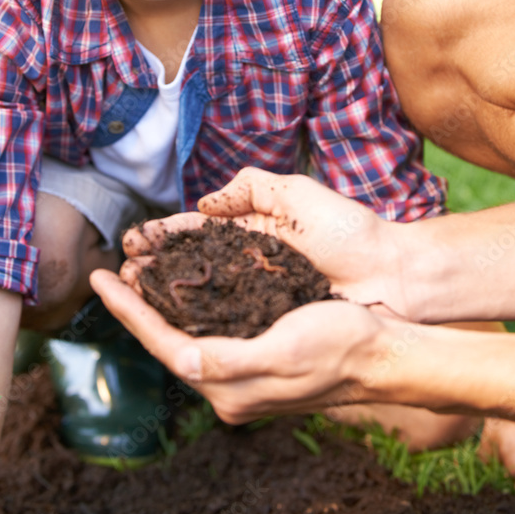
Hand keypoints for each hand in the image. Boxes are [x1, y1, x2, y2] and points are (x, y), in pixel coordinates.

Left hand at [90, 267, 387, 422]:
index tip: (101, 279)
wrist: (383, 353)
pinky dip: (191, 310)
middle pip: (168, 343)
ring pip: (187, 337)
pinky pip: (211, 333)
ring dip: (160, 307)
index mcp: (230, 388)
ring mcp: (244, 375)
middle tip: (112, 273)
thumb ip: (229, 361)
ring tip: (139, 275)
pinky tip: (186, 289)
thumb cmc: (338, 345)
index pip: (163, 346)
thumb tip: (182, 362)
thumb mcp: (283, 350)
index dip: (129, 312)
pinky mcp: (259, 358)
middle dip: (138, 308)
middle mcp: (230, 387)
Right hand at [122, 168, 411, 316]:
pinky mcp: (269, 326)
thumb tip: (205, 203)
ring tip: (132, 296)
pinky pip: (225, 325)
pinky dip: (196, 325)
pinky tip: (170, 327)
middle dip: (154, 269)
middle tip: (120, 274)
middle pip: (191, 268)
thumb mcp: (298, 194)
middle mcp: (249, 266)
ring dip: (164, 299)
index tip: (135, 241)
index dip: (165, 237)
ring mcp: (257, 298)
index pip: (197, 233)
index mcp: (253, 231)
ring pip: (200, 299)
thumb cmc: (351, 231)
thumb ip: (252, 186)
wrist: (394, 274)